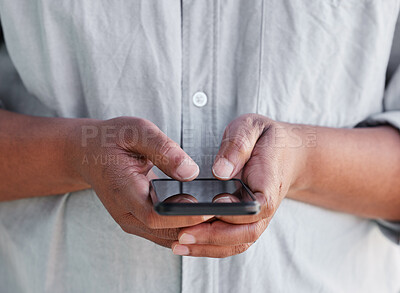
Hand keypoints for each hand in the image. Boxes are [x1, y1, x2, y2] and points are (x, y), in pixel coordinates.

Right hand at [72, 117, 210, 247]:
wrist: (87, 152)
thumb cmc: (112, 139)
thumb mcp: (136, 131)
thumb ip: (163, 149)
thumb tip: (191, 172)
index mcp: (123, 190)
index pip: (156, 215)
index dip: (185, 216)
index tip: (212, 209)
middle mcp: (126, 213)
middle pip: (166, 232)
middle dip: (197, 227)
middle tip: (228, 215)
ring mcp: (131, 220)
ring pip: (168, 237)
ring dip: (194, 231)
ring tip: (222, 217)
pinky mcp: (138, 220)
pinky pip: (165, 232)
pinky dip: (185, 228)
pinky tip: (205, 216)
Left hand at [171, 114, 308, 256]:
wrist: (287, 152)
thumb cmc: (265, 138)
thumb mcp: (251, 128)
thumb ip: (237, 145)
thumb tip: (220, 171)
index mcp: (269, 181)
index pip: (258, 206)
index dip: (237, 211)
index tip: (214, 206)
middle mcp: (264, 205)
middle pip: (246, 232)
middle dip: (214, 237)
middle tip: (182, 235)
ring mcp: (257, 217)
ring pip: (238, 242)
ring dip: (209, 247)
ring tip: (178, 245)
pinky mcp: (246, 221)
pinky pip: (232, 240)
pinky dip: (211, 246)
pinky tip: (188, 244)